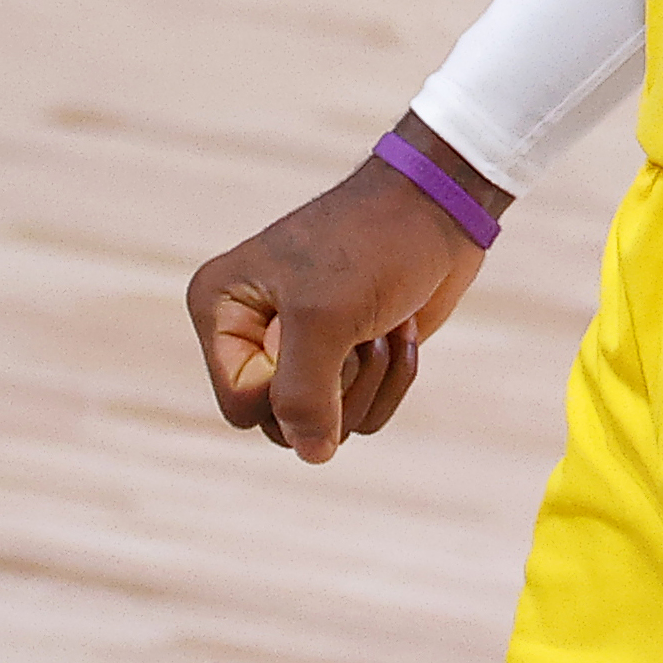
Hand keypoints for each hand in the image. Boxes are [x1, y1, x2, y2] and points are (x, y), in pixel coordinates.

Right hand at [185, 133, 496, 462]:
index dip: (292, 388)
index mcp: (222, 309)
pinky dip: (393, 377)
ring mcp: (301, 349)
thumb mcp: (326, 316)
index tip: (323, 333)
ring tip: (382, 321)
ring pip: (327, 426)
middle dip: (339, 384)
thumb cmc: (375, 242)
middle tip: (361, 328)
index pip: (243, 406)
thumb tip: (313, 454)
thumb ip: (304, 396)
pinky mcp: (346, 359)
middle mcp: (252, 333)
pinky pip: (363, 413)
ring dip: (371, 378)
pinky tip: (402, 329)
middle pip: (282, 424)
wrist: (441, 207)